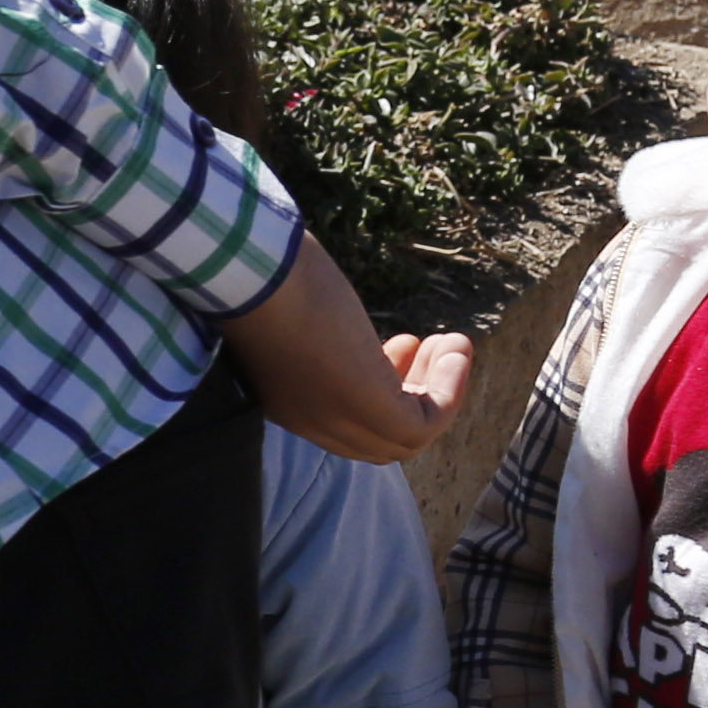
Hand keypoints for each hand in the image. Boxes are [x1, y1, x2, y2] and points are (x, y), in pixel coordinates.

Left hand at [218, 242, 468, 465]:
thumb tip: (342, 324)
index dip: (382, 390)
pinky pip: (423, 425)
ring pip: (405, 438)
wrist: (251, 269)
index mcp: (290, 401)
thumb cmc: (265, 273)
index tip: (398, 345)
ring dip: (439, 391)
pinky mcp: (366, 406)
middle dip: (414, 393)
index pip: (348, 425)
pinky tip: (456, 350)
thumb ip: (322, 334)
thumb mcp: (297, 314)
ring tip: (453, 345)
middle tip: (428, 345)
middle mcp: (312, 421)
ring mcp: (338, 418)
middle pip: (379, 438)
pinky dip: (448, 393)